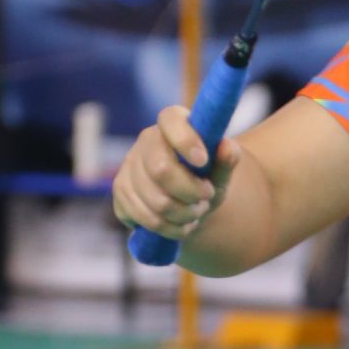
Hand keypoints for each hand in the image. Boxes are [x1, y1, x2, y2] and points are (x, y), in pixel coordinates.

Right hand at [111, 104, 239, 242]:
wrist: (186, 203)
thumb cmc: (205, 180)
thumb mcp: (221, 172)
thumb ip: (228, 159)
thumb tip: (227, 146)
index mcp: (172, 125)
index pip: (170, 120)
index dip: (186, 140)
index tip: (203, 161)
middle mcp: (146, 141)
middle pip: (161, 169)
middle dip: (190, 192)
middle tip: (205, 199)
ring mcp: (128, 166)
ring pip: (155, 201)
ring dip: (184, 215)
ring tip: (196, 212)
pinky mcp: (121, 192)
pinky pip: (145, 218)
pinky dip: (170, 228)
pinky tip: (181, 224)